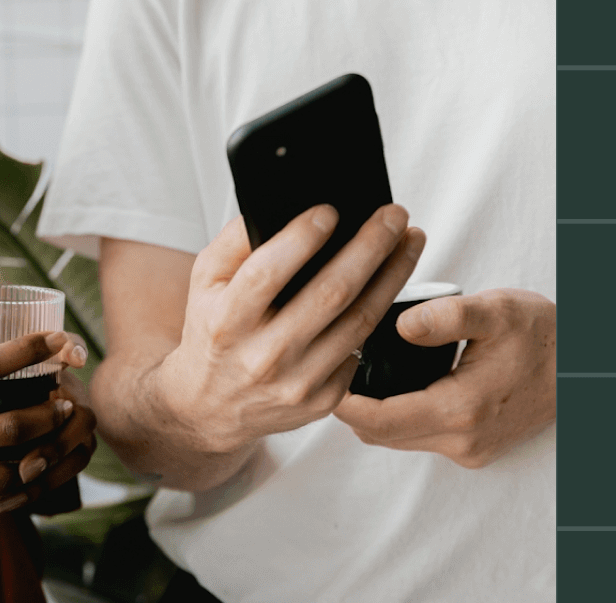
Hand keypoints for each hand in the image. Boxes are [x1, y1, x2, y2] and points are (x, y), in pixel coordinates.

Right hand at [148, 205, 425, 458]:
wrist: (210, 407)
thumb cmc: (214, 331)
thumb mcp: (206, 283)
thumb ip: (236, 242)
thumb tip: (284, 208)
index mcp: (227, 321)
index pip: (268, 273)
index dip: (302, 238)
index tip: (331, 210)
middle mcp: (262, 356)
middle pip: (331, 293)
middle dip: (371, 246)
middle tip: (394, 215)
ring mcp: (296, 382)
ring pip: (360, 320)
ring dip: (394, 274)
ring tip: (409, 240)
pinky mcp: (323, 399)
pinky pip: (362, 347)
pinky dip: (381, 310)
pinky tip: (391, 282)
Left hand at [334, 289, 554, 469]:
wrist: (581, 367)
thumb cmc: (542, 335)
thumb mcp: (496, 310)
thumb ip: (445, 316)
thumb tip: (401, 324)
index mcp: (461, 408)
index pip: (378, 421)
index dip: (343, 402)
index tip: (326, 375)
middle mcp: (462, 440)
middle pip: (381, 435)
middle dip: (353, 407)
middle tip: (339, 368)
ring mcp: (470, 451)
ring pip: (400, 440)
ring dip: (378, 414)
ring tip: (365, 373)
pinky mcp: (476, 451)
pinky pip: (423, 440)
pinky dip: (403, 418)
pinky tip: (402, 386)